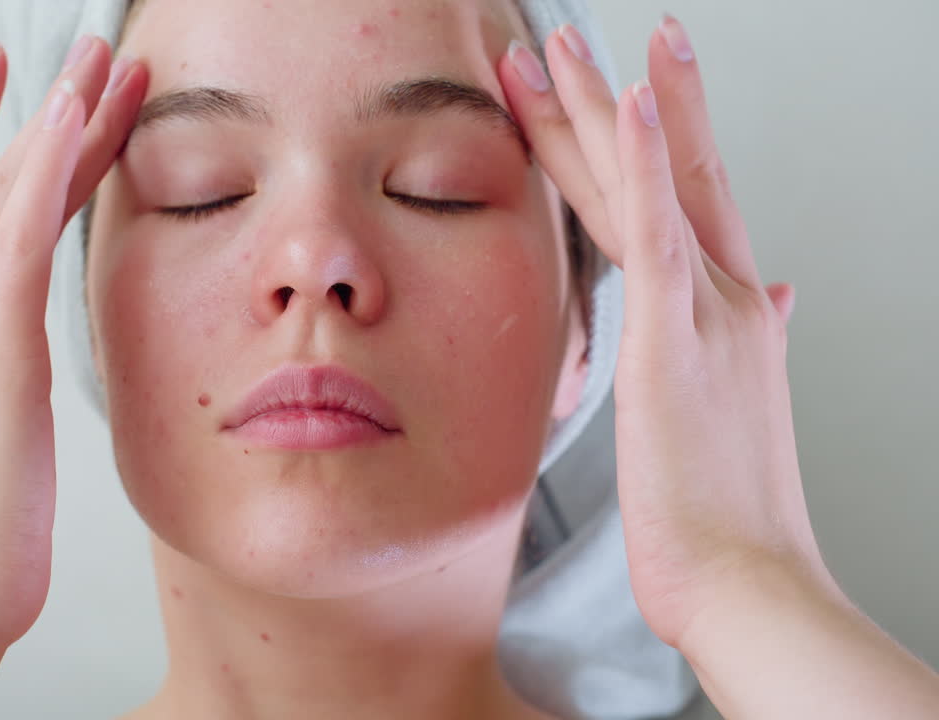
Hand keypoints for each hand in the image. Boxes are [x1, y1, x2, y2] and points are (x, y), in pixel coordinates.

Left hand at [497, 16, 838, 649]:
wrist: (747, 583)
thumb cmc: (725, 517)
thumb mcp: (737, 413)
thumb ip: (751, 343)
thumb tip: (774, 299)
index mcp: (726, 316)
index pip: (679, 206)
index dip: (652, 143)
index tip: (628, 91)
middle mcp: (723, 298)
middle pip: (665, 175)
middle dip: (617, 101)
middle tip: (580, 41)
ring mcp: (704, 312)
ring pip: (648, 186)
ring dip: (608, 108)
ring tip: (569, 46)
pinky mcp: (676, 339)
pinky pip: (657, 233)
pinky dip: (650, 163)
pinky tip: (636, 103)